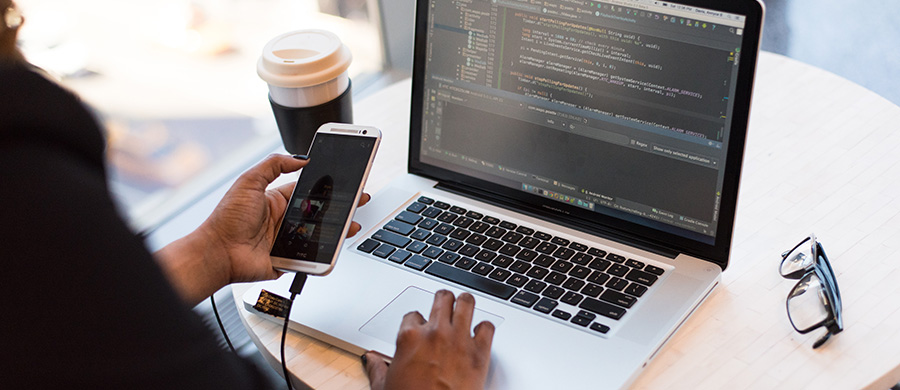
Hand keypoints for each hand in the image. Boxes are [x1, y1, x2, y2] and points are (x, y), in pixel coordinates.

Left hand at [155, 154, 369, 304]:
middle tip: (358, 200)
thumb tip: (300, 158)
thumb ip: (273, 165)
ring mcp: (288, 240)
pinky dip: (325, 252)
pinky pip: (311, 256)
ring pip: (320, 234)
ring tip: (353, 224)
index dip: (327, 186)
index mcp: (276, 200)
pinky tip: (337, 245)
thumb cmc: (227, 219)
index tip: (344, 180)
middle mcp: (284, 219)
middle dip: (340, 207)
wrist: (217, 253)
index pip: (309, 190)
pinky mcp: (289, 259)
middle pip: (319, 212)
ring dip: (338, 229)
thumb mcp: (248, 181)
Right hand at [363, 290, 495, 389]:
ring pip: (466, 302)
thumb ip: (378, 369)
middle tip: (445, 305)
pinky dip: (485, 328)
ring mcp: (459, 340)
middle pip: (442, 298)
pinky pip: (488, 327)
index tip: (421, 328)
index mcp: (409, 337)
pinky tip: (480, 334)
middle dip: (443, 300)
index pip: (413, 314)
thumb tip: (371, 360)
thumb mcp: (385, 387)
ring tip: (465, 307)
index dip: (418, 321)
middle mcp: (435, 333)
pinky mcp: (480, 352)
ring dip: (465, 304)